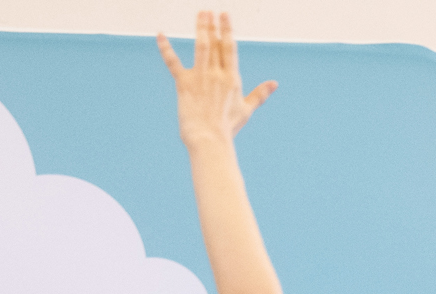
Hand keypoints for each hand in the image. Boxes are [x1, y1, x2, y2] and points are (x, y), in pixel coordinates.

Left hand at [158, 11, 277, 148]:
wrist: (209, 139)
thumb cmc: (228, 127)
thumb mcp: (246, 109)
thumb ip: (260, 93)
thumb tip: (274, 84)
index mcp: (232, 78)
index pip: (229, 48)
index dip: (226, 30)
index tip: (224, 16)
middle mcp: (217, 74)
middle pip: (215, 43)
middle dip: (212, 25)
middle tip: (209, 11)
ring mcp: (200, 77)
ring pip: (201, 46)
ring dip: (200, 28)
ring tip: (200, 14)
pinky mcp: (184, 83)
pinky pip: (173, 62)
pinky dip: (165, 48)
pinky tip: (160, 35)